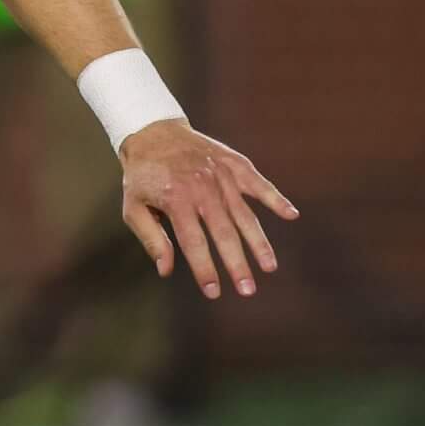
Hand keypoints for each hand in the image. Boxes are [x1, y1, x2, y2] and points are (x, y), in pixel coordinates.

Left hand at [118, 119, 298, 299]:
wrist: (153, 133)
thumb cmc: (142, 176)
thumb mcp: (133, 206)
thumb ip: (150, 237)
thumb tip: (166, 270)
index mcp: (176, 200)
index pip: (194, 242)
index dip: (205, 269)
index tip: (214, 292)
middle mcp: (202, 189)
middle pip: (224, 233)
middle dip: (237, 264)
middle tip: (247, 290)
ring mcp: (221, 176)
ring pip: (245, 214)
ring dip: (259, 242)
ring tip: (269, 267)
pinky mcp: (234, 164)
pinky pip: (258, 183)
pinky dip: (276, 198)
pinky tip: (291, 215)